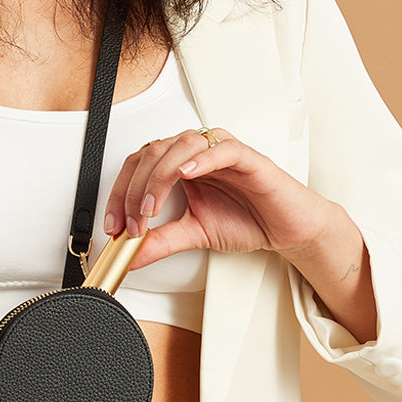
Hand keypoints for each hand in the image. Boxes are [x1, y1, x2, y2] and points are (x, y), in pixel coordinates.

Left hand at [105, 127, 377, 341]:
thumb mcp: (194, 234)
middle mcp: (197, 153)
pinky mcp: (247, 157)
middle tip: (132, 224)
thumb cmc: (247, 219)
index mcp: (180, 165)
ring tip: (151, 208)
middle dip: (133, 191)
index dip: (119, 194)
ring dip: (158, 178)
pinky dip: (201, 159)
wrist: (288, 228)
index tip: (114, 227)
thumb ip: (161, 241)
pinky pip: (221, 149)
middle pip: (151, 154)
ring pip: (178, 147)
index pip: (137, 167)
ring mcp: (220, 150)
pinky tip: (187, 173)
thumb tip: (128, 255)